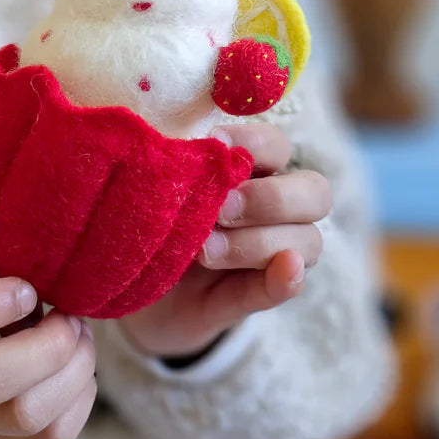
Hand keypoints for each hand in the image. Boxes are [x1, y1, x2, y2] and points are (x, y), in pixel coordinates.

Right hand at [0, 225, 96, 438]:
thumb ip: (1, 242)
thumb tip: (62, 256)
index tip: (27, 288)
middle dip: (47, 347)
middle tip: (70, 316)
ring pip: (22, 417)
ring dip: (73, 372)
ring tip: (79, 336)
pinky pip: (49, 436)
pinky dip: (81, 399)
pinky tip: (76, 366)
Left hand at [116, 122, 331, 360]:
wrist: (125, 281)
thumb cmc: (147, 216)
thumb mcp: (159, 187)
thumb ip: (180, 168)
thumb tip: (189, 143)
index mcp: (248, 171)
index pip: (278, 146)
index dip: (256, 141)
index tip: (215, 143)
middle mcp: (271, 210)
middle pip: (314, 193)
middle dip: (271, 198)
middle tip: (222, 208)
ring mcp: (270, 255)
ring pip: (305, 241)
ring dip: (258, 242)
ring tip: (205, 250)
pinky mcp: (255, 296)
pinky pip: (286, 288)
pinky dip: (287, 278)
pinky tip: (286, 270)